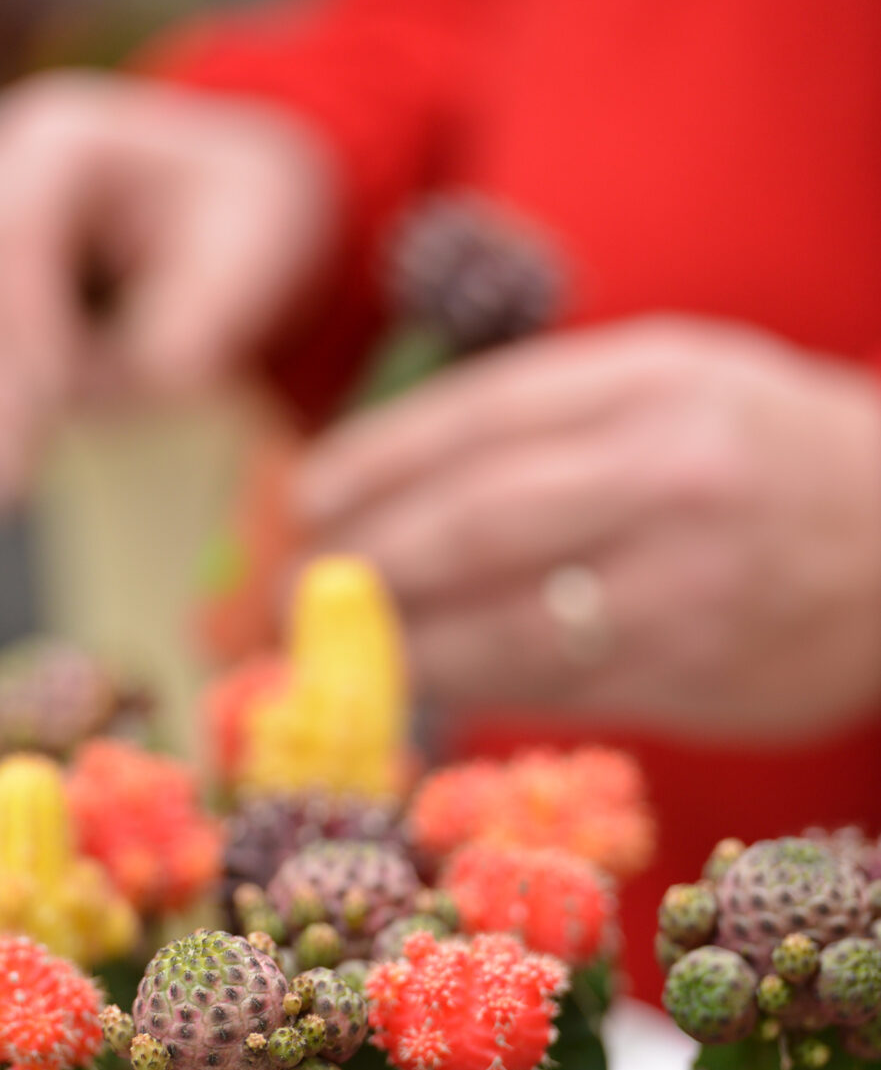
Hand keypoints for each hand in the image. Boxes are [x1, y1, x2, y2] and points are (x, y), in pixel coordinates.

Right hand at [0, 71, 342, 514]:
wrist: (239, 196)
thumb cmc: (250, 211)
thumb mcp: (254, 248)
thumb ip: (202, 312)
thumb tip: (150, 382)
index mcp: (66, 140)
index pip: (22, 233)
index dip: (32, 321)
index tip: (60, 399)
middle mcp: (1, 173)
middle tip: (12, 472)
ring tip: (1, 489)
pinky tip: (5, 467)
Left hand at [293, 316, 880, 740]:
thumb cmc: (772, 452)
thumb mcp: (674, 383)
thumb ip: (549, 419)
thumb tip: (396, 486)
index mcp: (649, 380)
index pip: (472, 416)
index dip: (371, 463)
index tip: (308, 498)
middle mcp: (664, 471)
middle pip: (469, 520)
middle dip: (366, 562)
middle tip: (298, 590)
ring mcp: (682, 578)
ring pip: (499, 618)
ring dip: (399, 643)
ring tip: (340, 652)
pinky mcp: (691, 671)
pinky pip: (548, 686)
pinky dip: (471, 689)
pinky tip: (424, 690)